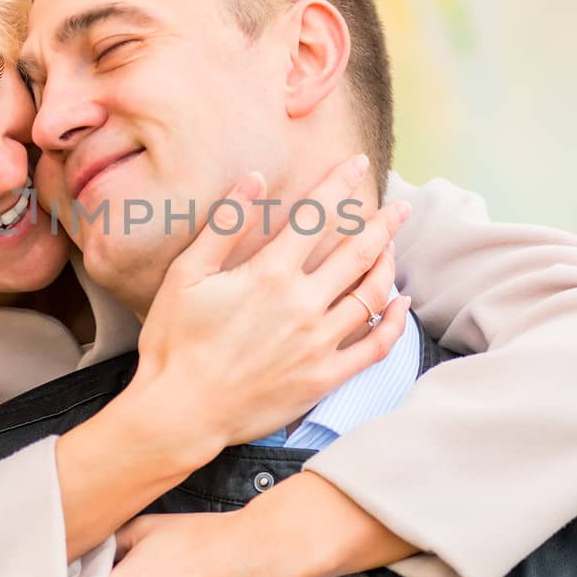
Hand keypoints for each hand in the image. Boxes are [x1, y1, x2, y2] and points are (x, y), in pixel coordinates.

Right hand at [131, 153, 413, 448]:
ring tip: (393, 246)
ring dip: (388, 264)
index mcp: (269, 274)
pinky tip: (401, 305)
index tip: (357, 165)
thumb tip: (254, 179)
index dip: (339, 185)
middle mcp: (302, 305)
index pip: (316, 216)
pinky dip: (394, 323)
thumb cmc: (175, 342)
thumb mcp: (187, 275)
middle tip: (399, 204)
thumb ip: (224, 225)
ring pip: (372, 295)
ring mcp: (318, 343)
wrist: (181, 412)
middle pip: (358, 252)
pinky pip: (375, 347)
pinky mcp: (324, 378)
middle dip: (382, 222)